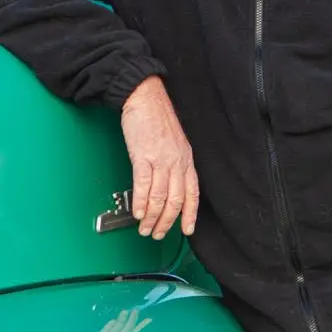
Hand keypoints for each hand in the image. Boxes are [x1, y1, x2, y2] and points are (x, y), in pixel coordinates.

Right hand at [121, 76, 199, 239]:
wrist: (144, 97)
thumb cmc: (157, 117)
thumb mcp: (174, 142)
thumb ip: (175, 162)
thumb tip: (169, 183)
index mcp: (186, 158)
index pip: (192, 192)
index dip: (190, 214)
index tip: (187, 230)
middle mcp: (177, 161)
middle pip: (176, 200)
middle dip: (167, 222)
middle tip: (158, 234)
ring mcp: (161, 159)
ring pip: (160, 197)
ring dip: (152, 217)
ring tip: (145, 228)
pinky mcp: (143, 156)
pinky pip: (144, 185)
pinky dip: (141, 202)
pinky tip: (138, 213)